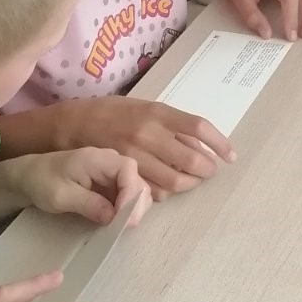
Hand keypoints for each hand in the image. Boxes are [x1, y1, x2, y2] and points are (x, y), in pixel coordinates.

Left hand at [13, 147, 151, 225]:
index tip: (123, 219)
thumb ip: (88, 204)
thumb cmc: (42, 182)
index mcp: (97, 158)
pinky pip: (126, 194)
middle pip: (136, 179)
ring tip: (121, 227)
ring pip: (135, 189)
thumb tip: (112, 216)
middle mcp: (109, 161)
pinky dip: (126, 209)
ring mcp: (111, 172)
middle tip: (124, 228)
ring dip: (133, 208)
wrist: (30, 176)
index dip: (131, 194)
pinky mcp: (109, 182)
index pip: (127, 170)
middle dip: (136, 205)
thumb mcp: (61, 196)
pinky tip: (117, 222)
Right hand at [55, 97, 233, 199]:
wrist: (71, 124)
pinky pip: (151, 192)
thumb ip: (171, 125)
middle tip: (209, 171)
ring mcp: (133, 156)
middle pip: (190, 159)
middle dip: (206, 170)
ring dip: (189, 184)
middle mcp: (146, 133)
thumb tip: (201, 144)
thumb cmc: (111, 113)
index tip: (230, 155)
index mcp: (156, 112)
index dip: (219, 143)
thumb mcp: (144, 108)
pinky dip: (165, 193)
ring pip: (173, 181)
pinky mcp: (121, 175)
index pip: (198, 127)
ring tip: (192, 181)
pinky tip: (167, 187)